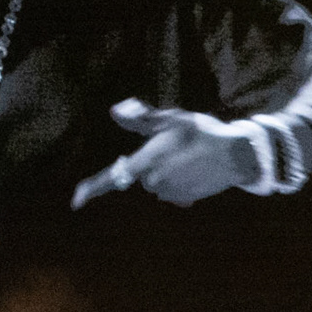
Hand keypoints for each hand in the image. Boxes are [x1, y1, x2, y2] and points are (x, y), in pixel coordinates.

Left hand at [70, 99, 262, 209]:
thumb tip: (116, 110)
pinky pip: (174, 191)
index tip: (75, 202)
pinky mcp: (184, 199)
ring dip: (168, 173)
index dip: (92, 189)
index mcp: (147, 161)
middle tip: (176, 147)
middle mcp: (154, 180)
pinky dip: (181, 182)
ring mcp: (170, 193)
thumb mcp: (172, 119)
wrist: (236, 154)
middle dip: (153, 163)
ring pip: (159, 183)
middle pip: (142, 174)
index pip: (112, 177)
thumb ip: (142, 118)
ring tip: (190, 158)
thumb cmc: (202, 132)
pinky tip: (197, 170)